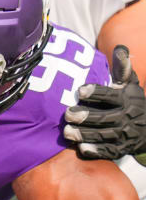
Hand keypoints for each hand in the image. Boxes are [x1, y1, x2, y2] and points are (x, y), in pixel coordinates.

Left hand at [64, 45, 145, 160]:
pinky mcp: (121, 149)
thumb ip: (123, 69)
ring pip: (104, 135)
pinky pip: (109, 151)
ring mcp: (124, 135)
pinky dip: (97, 151)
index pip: (110, 95)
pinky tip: (82, 149)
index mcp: (127, 99)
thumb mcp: (130, 85)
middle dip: (86, 116)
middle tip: (67, 114)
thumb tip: (120, 48)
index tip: (81, 90)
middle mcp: (126, 117)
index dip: (96, 93)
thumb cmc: (132, 102)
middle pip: (105, 117)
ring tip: (67, 132)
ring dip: (86, 134)